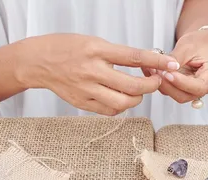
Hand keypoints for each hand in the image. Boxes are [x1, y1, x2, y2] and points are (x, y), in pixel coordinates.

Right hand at [18, 34, 179, 114]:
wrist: (36, 61)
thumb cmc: (66, 48)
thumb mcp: (93, 41)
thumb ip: (116, 54)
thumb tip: (144, 62)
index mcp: (96, 50)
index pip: (134, 57)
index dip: (156, 62)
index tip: (171, 64)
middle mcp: (92, 71)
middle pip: (132, 86)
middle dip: (151, 86)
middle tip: (156, 82)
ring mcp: (86, 89)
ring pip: (123, 103)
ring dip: (137, 99)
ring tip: (138, 91)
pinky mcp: (82, 103)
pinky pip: (110, 110)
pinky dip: (121, 106)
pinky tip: (121, 98)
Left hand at [150, 29, 207, 103]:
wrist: (202, 43)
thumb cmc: (200, 43)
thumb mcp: (188, 46)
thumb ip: (177, 58)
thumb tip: (166, 68)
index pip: (199, 86)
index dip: (182, 83)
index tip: (168, 74)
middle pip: (188, 94)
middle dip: (170, 85)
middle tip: (157, 72)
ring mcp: (198, 89)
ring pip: (180, 95)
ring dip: (165, 85)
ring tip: (154, 71)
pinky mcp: (188, 90)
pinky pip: (175, 92)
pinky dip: (165, 85)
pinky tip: (156, 74)